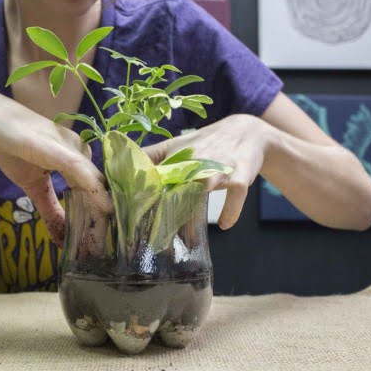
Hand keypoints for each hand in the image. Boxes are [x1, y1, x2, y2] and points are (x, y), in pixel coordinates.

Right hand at [0, 83, 107, 245]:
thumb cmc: (9, 146)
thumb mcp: (33, 185)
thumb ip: (50, 210)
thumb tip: (60, 239)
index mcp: (78, 158)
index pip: (97, 193)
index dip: (100, 221)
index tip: (96, 246)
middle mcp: (80, 151)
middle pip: (100, 191)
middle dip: (100, 225)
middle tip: (97, 253)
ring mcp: (70, 146)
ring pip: (94, 184)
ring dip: (98, 216)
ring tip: (96, 244)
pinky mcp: (55, 146)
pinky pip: (79, 169)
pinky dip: (92, 191)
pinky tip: (103, 209)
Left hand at [144, 115, 274, 228]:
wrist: (247, 131)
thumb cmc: (207, 143)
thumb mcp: (178, 144)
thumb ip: (153, 155)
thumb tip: (123, 164)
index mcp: (179, 155)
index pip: (156, 174)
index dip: (145, 193)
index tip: (135, 216)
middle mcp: (197, 159)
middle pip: (178, 182)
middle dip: (167, 207)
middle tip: (158, 236)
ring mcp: (220, 166)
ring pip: (204, 186)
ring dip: (195, 210)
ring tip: (186, 238)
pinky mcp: (241, 173)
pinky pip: (236, 192)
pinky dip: (231, 209)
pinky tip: (225, 224)